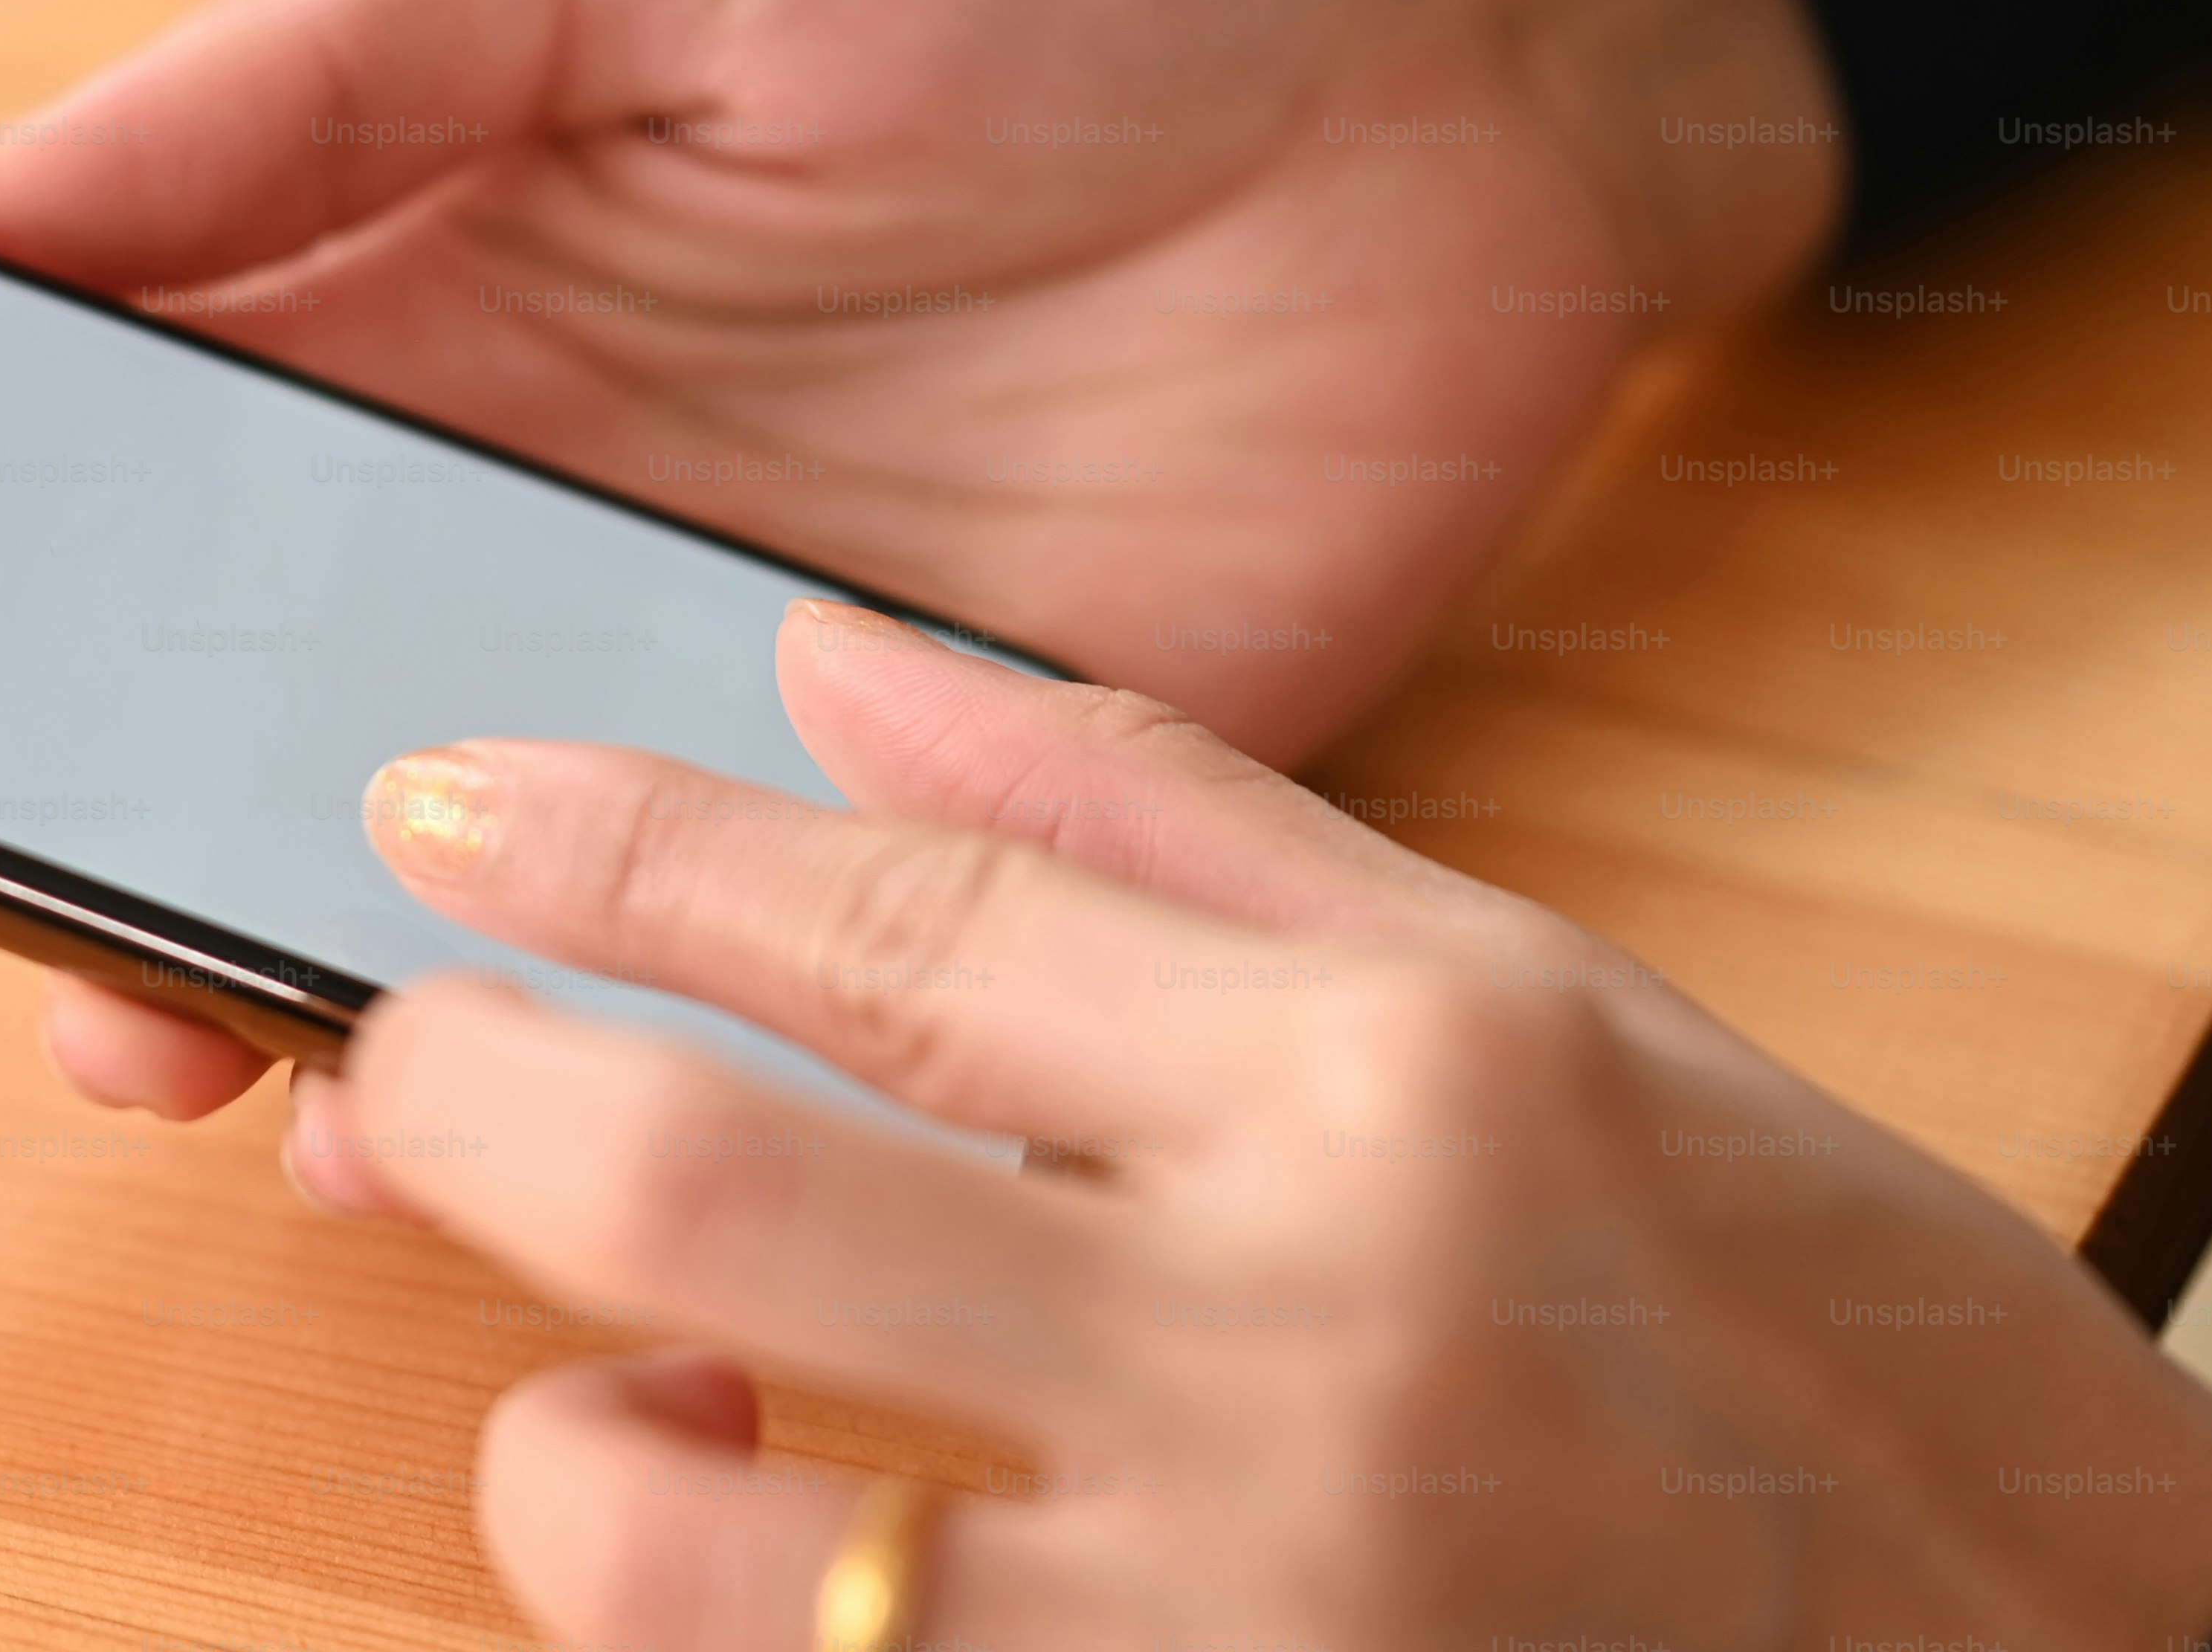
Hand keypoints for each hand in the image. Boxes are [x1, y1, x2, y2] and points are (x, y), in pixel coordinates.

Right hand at [0, 0, 1845, 1116]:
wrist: (1469, 52)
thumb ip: (310, 78)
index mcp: (441, 296)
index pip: (157, 489)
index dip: (12, 606)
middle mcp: (558, 515)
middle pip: (285, 732)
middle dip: (151, 864)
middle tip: (76, 982)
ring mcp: (749, 690)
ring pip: (502, 900)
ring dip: (370, 993)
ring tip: (248, 1068)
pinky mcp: (960, 819)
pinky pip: (776, 982)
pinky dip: (663, 1068)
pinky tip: (556, 1121)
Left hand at [308, 603, 2211, 1651]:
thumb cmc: (1806, 1332)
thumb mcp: (1546, 998)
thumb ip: (1160, 821)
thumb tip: (833, 658)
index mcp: (1389, 1089)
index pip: (882, 920)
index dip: (609, 852)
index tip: (439, 810)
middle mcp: (1288, 1355)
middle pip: (704, 1202)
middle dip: (470, 1106)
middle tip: (405, 1067)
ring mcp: (1232, 1623)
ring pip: (698, 1564)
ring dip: (560, 1469)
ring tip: (604, 1401)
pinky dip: (708, 1642)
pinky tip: (752, 1561)